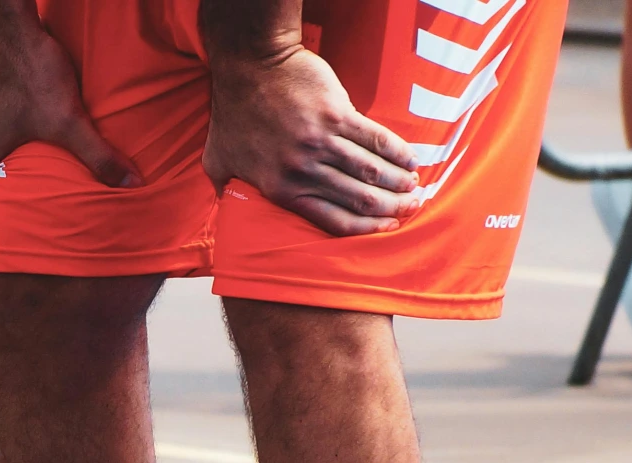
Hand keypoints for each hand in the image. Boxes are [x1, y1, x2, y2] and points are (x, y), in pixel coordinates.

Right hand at [0, 0, 136, 188]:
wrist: (6, 21)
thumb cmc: (31, 72)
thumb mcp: (69, 121)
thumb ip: (98, 156)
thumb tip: (131, 183)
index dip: (7, 204)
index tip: (25, 209)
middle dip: (15, 169)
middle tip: (40, 173)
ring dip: (9, 136)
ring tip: (36, 135)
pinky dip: (5, 107)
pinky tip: (26, 100)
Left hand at [203, 44, 418, 235]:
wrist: (249, 66)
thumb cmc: (233, 113)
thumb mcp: (216, 159)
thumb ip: (223, 188)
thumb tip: (223, 210)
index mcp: (280, 189)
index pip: (332, 219)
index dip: (365, 227)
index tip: (386, 227)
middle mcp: (303, 171)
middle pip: (359, 198)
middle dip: (391, 207)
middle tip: (411, 208)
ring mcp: (321, 142)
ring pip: (371, 171)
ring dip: (399, 182)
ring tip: (415, 187)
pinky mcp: (337, 114)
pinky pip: (375, 138)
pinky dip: (397, 150)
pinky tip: (412, 159)